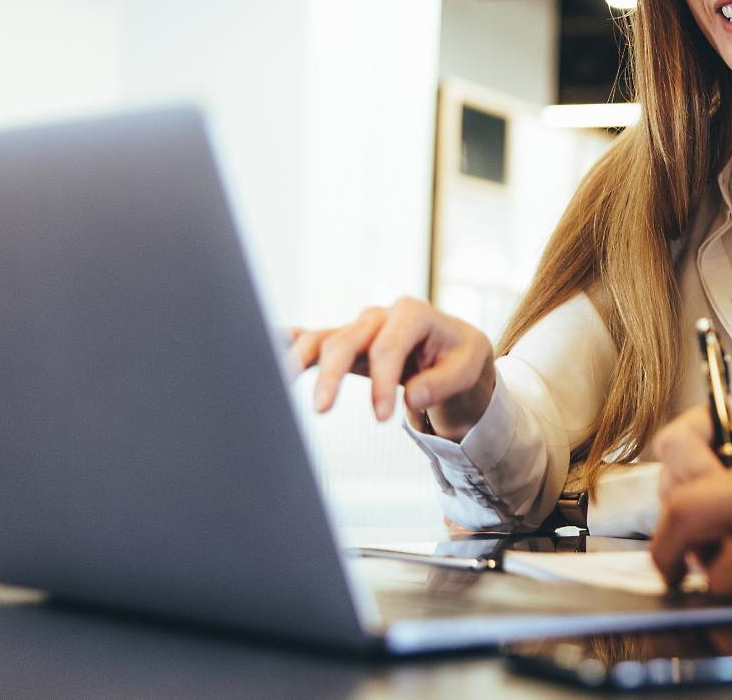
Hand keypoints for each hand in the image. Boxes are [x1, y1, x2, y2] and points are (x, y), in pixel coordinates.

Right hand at [290, 297, 495, 439]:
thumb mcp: (468, 369)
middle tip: (321, 411)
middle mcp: (380, 316)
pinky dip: (286, 342)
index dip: (382, 382)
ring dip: (299, 361)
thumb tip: (413, 397)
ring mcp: (358, 328)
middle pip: (346, 340)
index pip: (388, 347)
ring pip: (322, 339)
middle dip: (331, 375)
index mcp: (413, 313)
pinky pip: (311, 339)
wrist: (453, 348)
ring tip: (278, 384)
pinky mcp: (345, 343)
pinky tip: (263, 345)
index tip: (381, 417)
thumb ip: (442, 382)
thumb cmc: (460, 356)